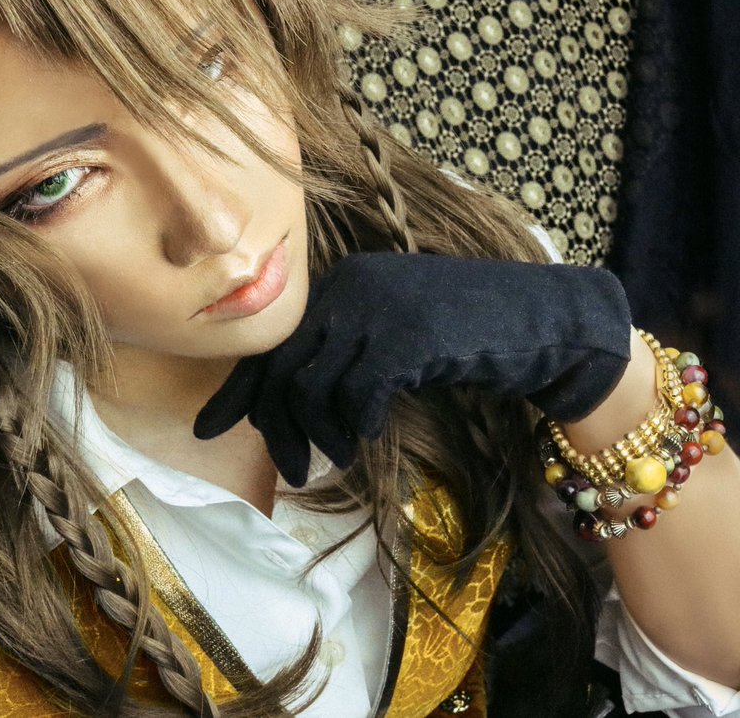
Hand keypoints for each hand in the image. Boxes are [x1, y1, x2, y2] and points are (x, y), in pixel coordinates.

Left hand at [193, 252, 632, 486]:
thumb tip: (287, 409)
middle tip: (290, 468)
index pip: (271, 342)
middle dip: (277, 427)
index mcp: (340, 284)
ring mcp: (378, 307)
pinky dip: (357, 423)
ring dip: (321, 434)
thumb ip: (341, 355)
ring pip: (313, 387)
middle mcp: (350, 287)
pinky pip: (357, 395)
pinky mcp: (407, 335)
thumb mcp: (391, 336)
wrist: (545, 322)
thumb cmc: (468, 336)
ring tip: (336, 455)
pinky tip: (370, 434)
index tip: (207, 429)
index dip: (237, 390)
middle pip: (282, 368)